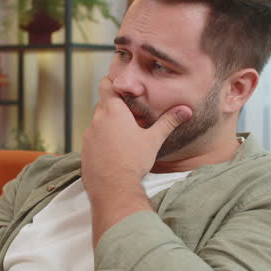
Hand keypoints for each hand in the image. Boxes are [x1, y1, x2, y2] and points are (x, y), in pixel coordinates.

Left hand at [81, 77, 191, 204]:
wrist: (113, 189)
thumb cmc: (133, 161)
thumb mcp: (153, 140)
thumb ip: (168, 122)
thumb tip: (186, 110)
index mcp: (113, 112)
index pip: (106, 85)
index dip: (112, 82)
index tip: (120, 85)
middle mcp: (97, 120)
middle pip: (102, 104)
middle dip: (114, 106)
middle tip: (129, 113)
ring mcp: (88, 136)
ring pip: (97, 122)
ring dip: (107, 124)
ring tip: (123, 134)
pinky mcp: (84, 150)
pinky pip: (92, 139)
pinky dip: (101, 140)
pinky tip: (114, 151)